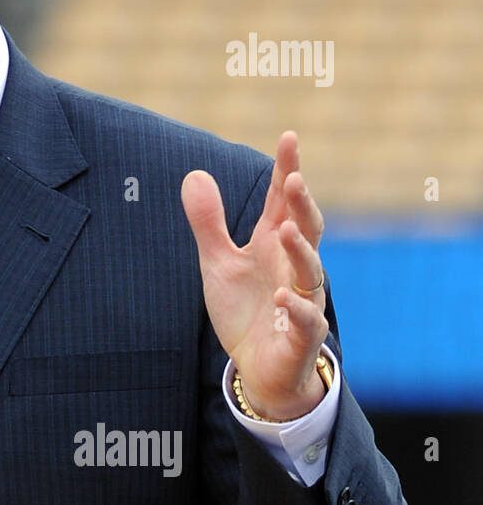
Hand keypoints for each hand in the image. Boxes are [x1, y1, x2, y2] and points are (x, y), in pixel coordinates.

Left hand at [181, 131, 328, 420]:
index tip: (289, 138)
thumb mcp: (218, 263)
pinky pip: (306, 319)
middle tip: (294, 178)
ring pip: (311, 270)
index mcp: (273, 245)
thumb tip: (194, 174)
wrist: (259, 367)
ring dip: (300, 249)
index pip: (283, 202)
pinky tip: (283, 297)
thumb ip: (208, 223)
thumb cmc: (245, 309)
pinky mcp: (302, 335)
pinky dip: (297, 308)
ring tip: (285, 229)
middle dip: (301, 204)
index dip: (286, 170)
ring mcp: (302, 299)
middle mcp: (293, 266)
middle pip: (305, 228)